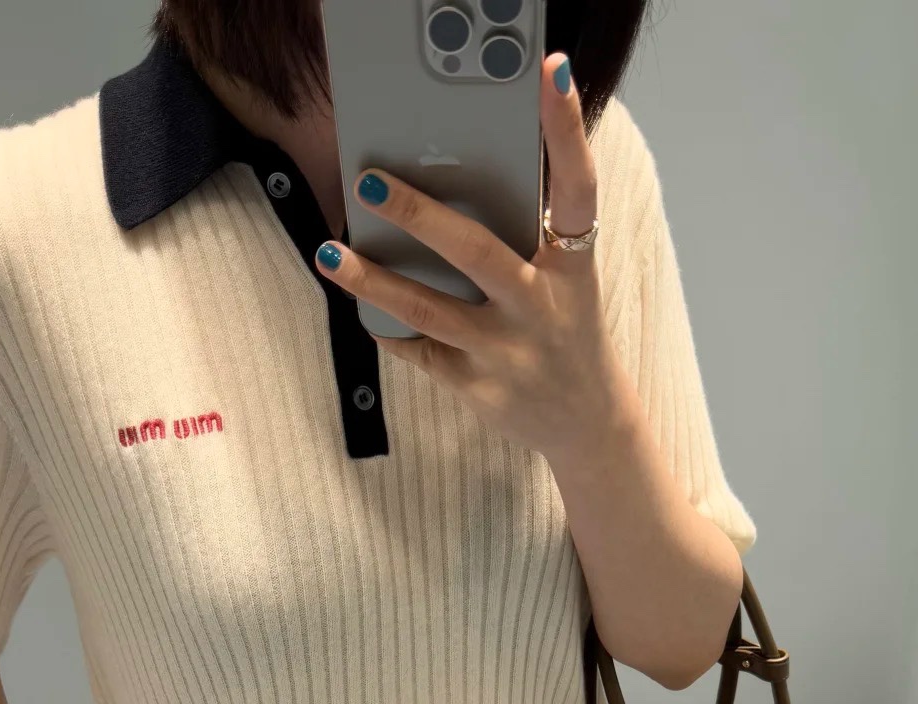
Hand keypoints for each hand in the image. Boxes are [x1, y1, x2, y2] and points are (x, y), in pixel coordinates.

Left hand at [312, 51, 622, 463]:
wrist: (585, 419)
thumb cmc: (564, 326)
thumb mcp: (566, 277)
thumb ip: (528, 231)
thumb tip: (454, 178)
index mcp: (572, 264)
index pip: (575, 186)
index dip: (565, 128)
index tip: (549, 70)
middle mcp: (541, 306)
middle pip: (476, 252)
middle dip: (418, 215)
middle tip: (369, 181)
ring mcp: (507, 351)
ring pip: (429, 310)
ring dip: (374, 281)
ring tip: (332, 252)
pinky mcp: (478, 386)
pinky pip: (419, 351)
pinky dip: (386, 326)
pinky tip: (357, 304)